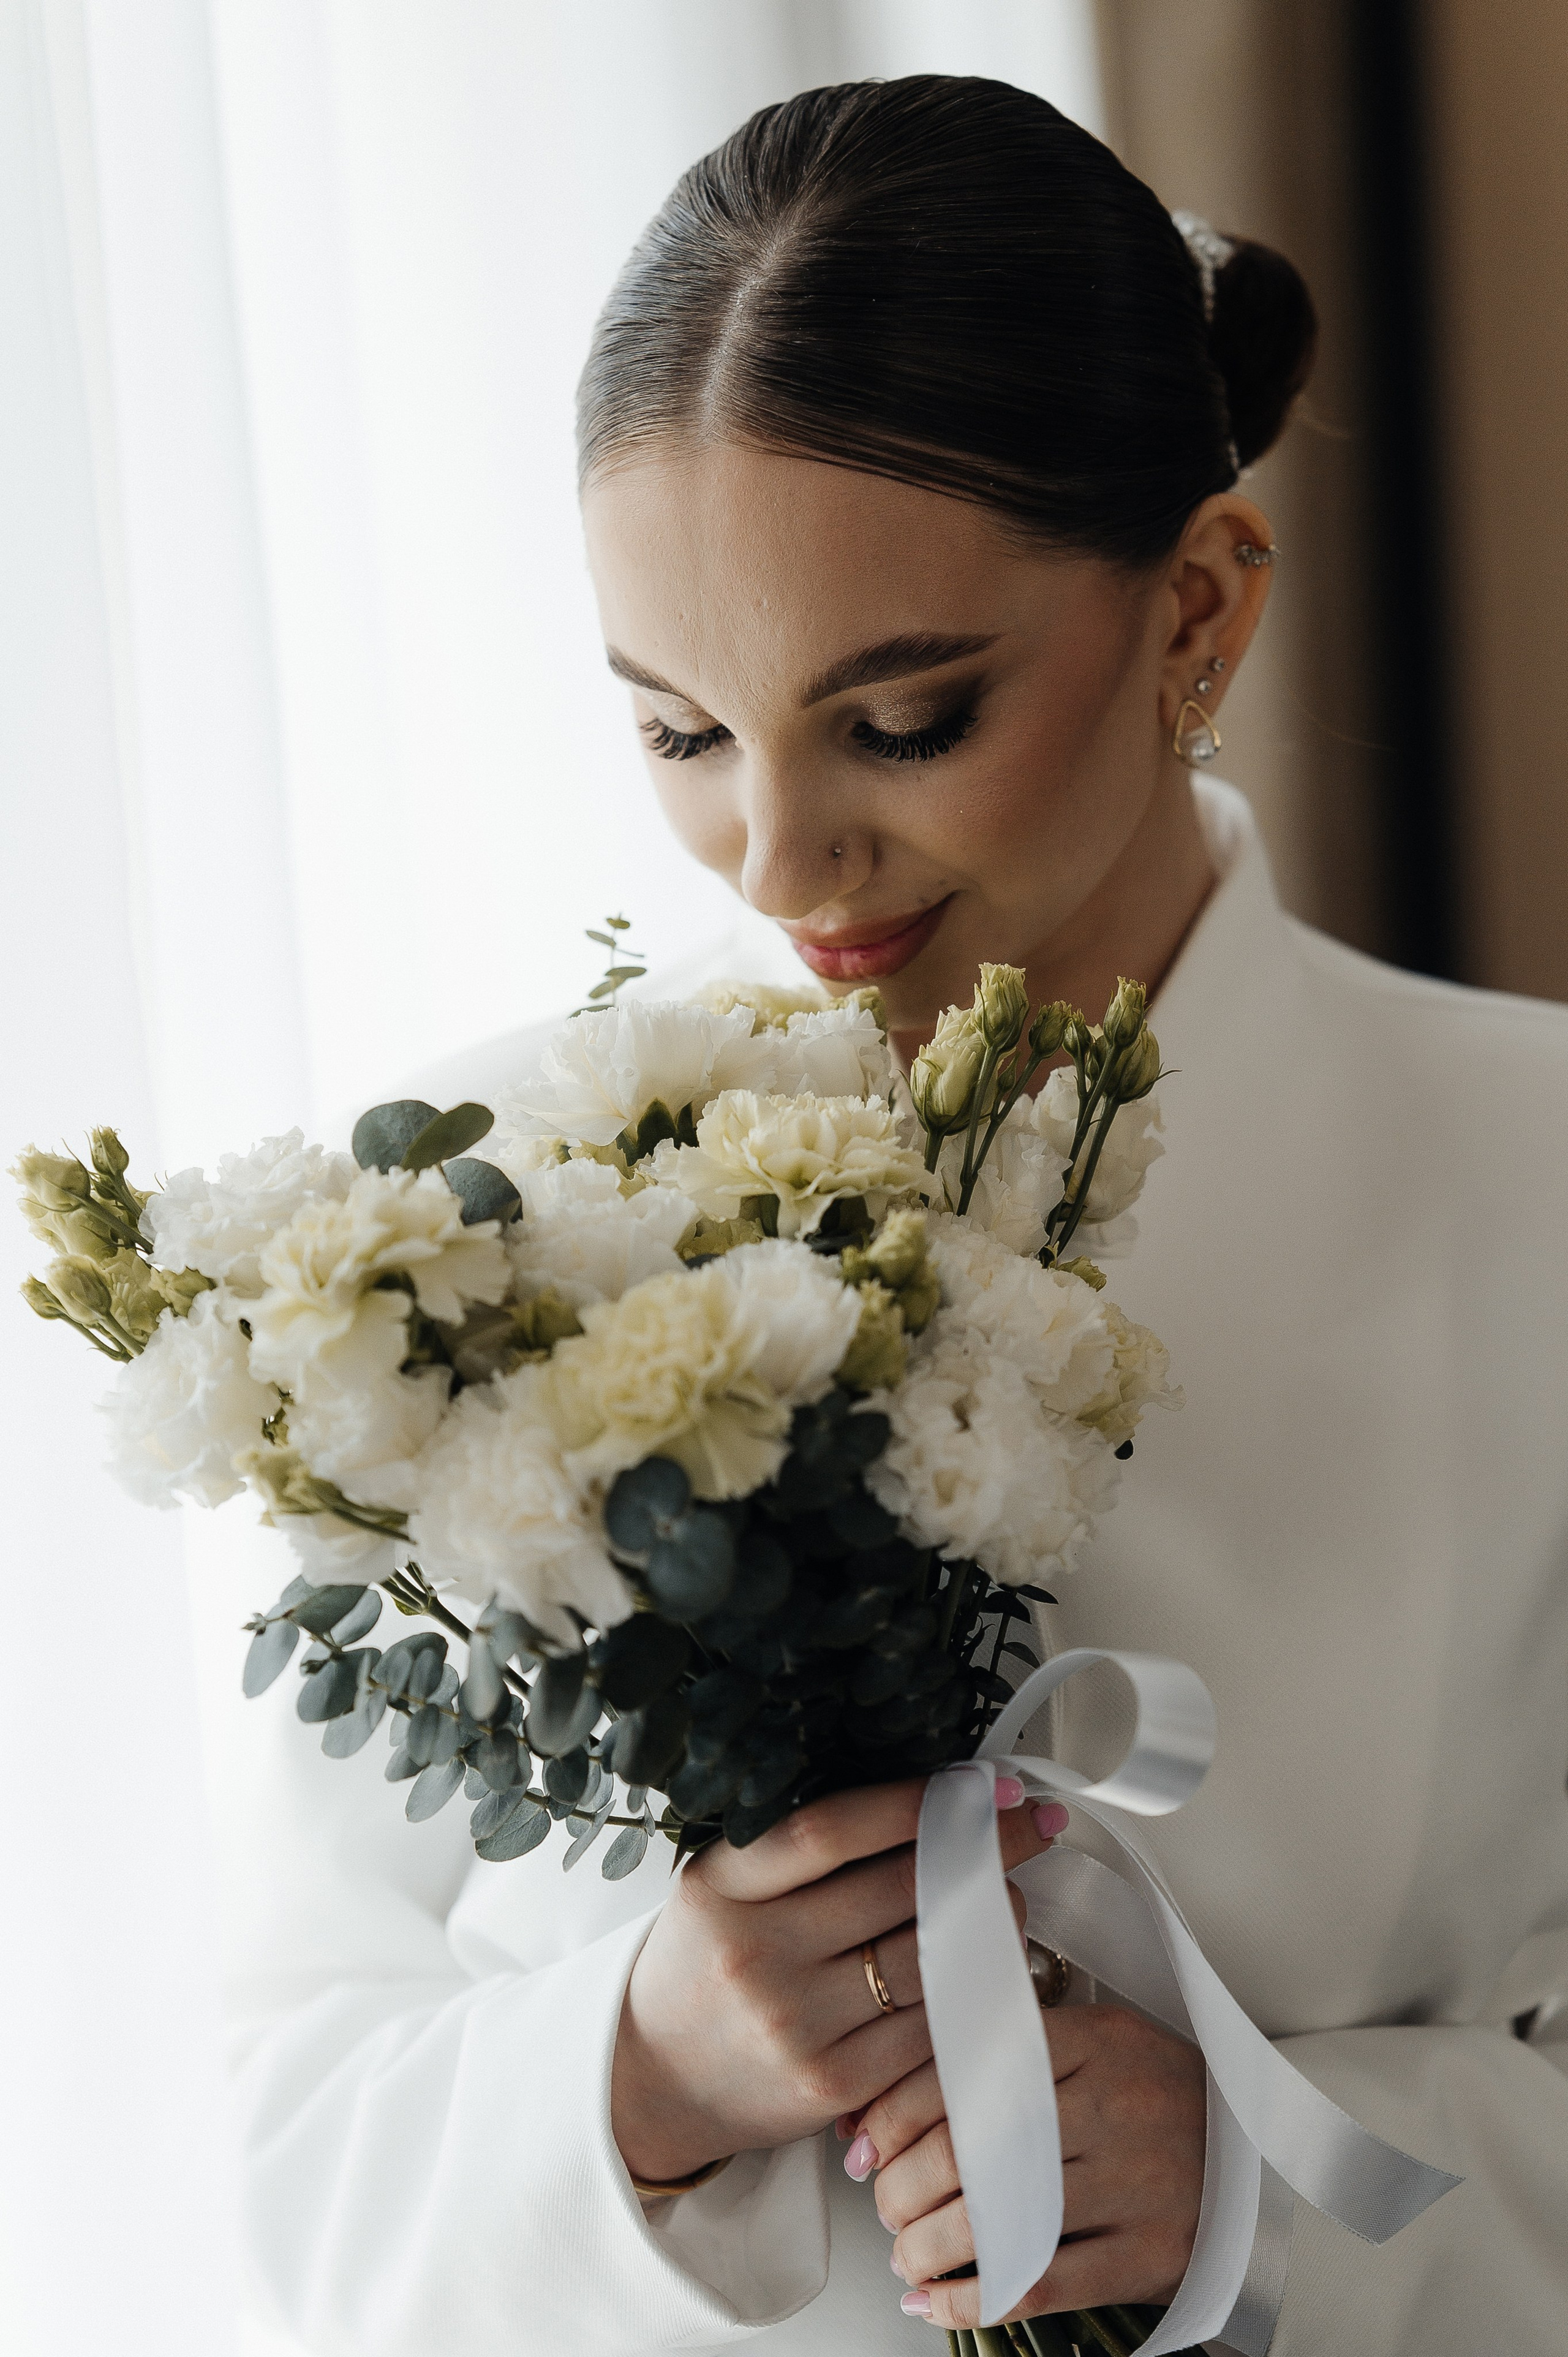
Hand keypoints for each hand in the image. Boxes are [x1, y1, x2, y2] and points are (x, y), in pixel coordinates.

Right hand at [611, 1778, 1056, 2183]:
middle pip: (896, 1889)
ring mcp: (793, 2024)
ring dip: (988, 1924)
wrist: (652, 2082)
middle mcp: (755, 1952)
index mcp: (722, 1886)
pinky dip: (967, 1995)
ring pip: (924, 1959)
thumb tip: (923, 1803)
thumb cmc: (704, 1966)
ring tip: (1011, 1898)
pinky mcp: (828, 2084)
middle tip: (1028, 1829)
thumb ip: (799, 1852)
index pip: (831, 1828)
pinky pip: (924, 2031)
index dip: (917, 1801)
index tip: (980, 1786)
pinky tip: (989, 1970)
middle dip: (982, 1853)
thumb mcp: (723, 1889)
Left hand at [859, 2005, 1205, 2328]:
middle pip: (971, 2148)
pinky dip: (971, 2299)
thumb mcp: (1091, 2046)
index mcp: (1093, 2039)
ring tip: (905, 2255)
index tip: (863, 2145)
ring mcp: (1135, 2182)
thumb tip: (882, 2110)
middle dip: (902, 2186)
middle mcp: (1114, 2104)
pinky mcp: (1150, 2254)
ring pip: (996, 2220)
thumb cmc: (1152, 2094)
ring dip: (926, 2248)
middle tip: (883, 2204)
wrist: (1257, 2152)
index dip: (894, 2114)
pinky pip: (1038, 2285)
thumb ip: (1003, 2061)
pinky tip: (934, 2301)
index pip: (965, 2071)